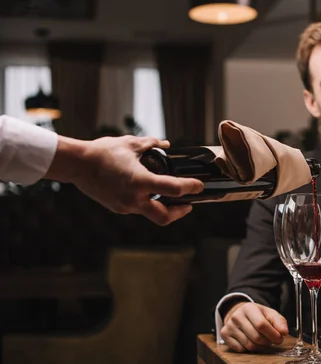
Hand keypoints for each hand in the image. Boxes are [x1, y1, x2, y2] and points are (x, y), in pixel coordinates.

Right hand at [47, 135, 203, 225]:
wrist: (76, 164)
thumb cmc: (102, 152)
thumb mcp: (130, 144)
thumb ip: (151, 144)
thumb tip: (165, 144)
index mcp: (140, 181)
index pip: (174, 189)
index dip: (190, 188)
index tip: (198, 186)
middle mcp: (134, 198)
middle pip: (165, 217)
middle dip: (180, 212)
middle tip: (188, 204)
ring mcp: (125, 206)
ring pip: (151, 213)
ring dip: (163, 207)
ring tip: (170, 197)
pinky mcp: (118, 208)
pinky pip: (137, 209)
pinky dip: (147, 203)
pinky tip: (148, 193)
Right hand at [220, 302, 288, 352]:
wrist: (240, 314)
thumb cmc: (257, 315)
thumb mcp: (269, 314)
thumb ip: (279, 321)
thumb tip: (284, 332)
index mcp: (249, 308)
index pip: (261, 325)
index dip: (273, 334)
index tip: (280, 338)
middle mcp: (236, 316)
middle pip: (256, 337)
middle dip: (268, 342)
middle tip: (272, 341)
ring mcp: (229, 326)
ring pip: (249, 345)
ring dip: (260, 346)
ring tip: (263, 341)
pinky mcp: (225, 335)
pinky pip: (240, 349)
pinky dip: (249, 349)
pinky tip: (251, 341)